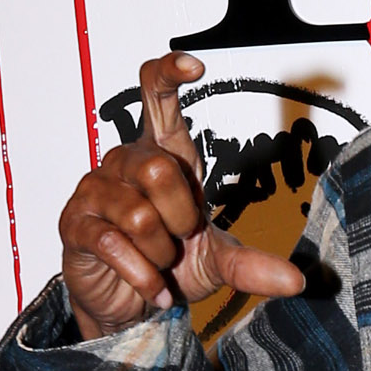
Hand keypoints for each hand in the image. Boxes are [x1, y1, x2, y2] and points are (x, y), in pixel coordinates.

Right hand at [59, 52, 304, 340]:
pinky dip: (143, 275)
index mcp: (163, 153)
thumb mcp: (218, 263)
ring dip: (160, 250)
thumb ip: (251, 265)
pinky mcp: (75, 224)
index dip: (170, 74)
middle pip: (158, 167)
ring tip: (160, 262)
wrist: (132, 304)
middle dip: (181, 215)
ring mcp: (95, 190)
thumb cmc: (171, 263)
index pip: (157, 96)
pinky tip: (151, 287)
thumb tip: (296, 283)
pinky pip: (113, 243)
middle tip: (182, 238)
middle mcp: (125, 162)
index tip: (195, 66)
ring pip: (138, 214)